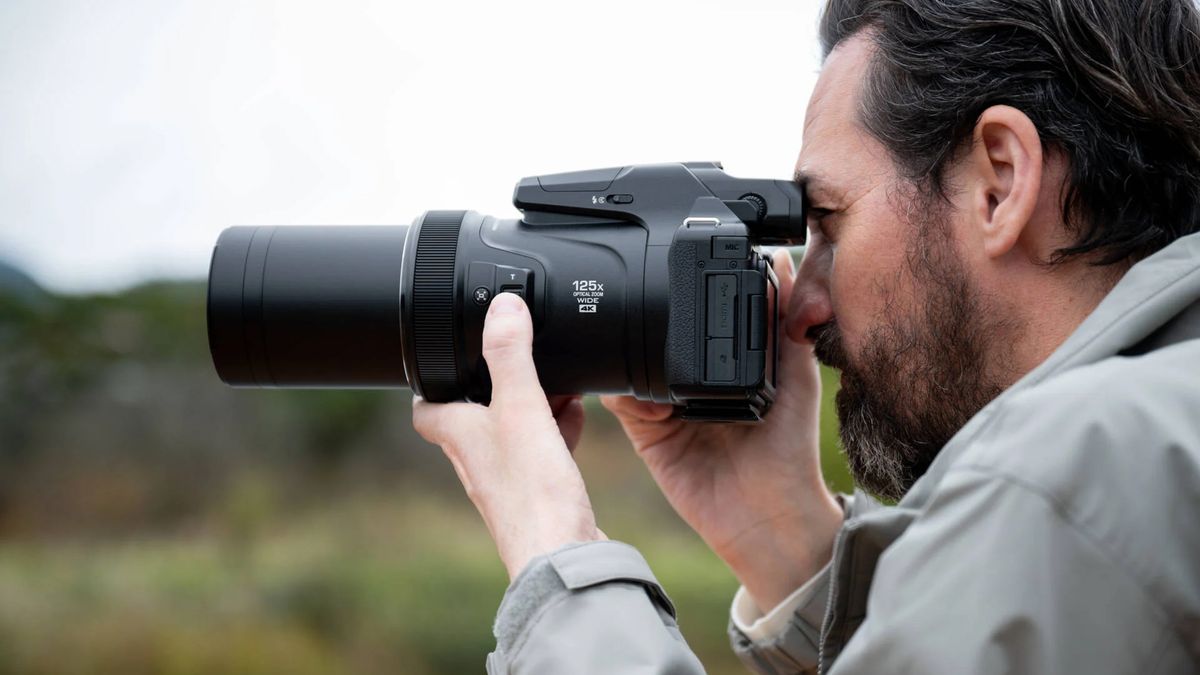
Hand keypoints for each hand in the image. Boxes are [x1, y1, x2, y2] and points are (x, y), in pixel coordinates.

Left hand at [413, 292, 604, 580]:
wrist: (563, 556)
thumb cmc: (532, 494)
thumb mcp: (520, 407)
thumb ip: (511, 355)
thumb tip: (501, 307)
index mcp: (459, 436)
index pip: (426, 407)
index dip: (431, 380)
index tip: (446, 356)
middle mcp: (476, 459)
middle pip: (475, 413)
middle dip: (498, 385)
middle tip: (520, 359)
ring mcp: (507, 479)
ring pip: (512, 430)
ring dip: (532, 405)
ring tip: (560, 385)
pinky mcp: (538, 493)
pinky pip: (541, 452)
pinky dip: (555, 431)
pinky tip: (578, 424)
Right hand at [601, 249, 842, 611]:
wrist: (769, 515)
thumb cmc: (790, 448)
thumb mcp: (795, 373)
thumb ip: (784, 319)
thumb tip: (783, 257)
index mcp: (723, 360)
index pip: (694, 315)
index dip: (683, 291)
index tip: (677, 261)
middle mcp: (688, 377)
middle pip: (654, 332)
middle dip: (644, 314)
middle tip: (642, 288)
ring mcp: (662, 404)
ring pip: (630, 359)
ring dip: (627, 346)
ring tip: (637, 333)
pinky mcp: (645, 431)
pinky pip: (620, 399)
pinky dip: (622, 386)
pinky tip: (637, 384)